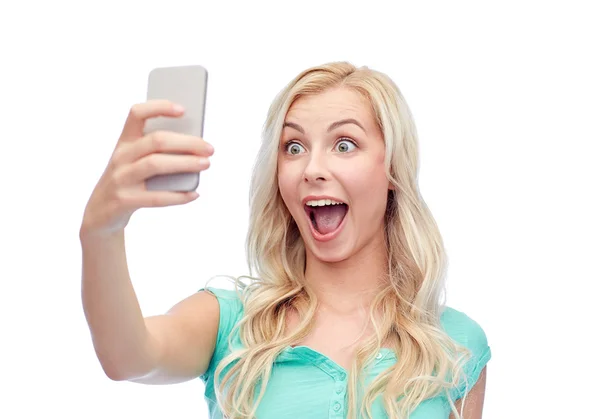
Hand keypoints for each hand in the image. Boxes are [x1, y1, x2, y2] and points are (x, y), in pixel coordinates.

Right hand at [80, 100, 213, 237]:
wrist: (99, 214)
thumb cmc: (128, 182)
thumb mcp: (135, 162)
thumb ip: (157, 153)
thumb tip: (195, 149)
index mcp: (124, 141)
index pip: (137, 114)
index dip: (159, 107)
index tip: (183, 110)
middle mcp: (121, 156)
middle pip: (156, 140)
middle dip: (187, 142)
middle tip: (209, 148)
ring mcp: (121, 178)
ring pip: (156, 164)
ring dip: (185, 163)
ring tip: (206, 164)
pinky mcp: (124, 200)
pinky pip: (156, 197)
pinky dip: (178, 196)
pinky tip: (194, 193)